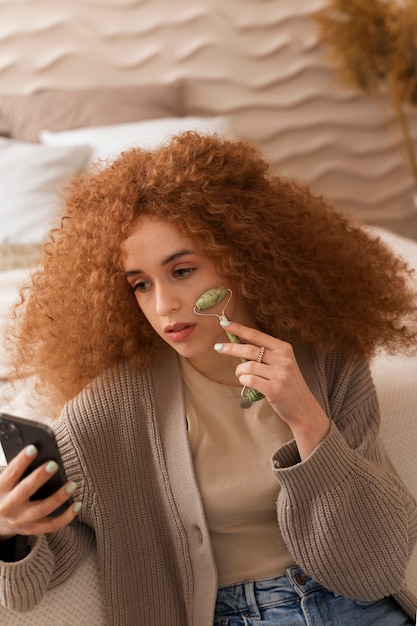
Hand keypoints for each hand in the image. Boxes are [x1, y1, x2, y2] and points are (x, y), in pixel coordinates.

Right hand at [0, 445, 80, 539]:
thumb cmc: (6, 493)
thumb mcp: (5, 482)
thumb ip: (18, 471)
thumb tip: (40, 452)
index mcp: (0, 489)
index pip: (11, 473)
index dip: (22, 461)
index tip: (33, 448)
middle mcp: (9, 506)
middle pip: (24, 492)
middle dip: (39, 478)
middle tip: (54, 464)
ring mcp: (20, 520)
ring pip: (41, 510)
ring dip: (58, 497)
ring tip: (72, 484)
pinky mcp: (31, 529)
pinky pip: (51, 526)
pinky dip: (66, 517)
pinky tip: (77, 505)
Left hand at [215, 320, 329, 459]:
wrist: (303, 407)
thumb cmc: (288, 384)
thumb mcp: (282, 363)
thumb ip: (264, 354)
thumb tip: (238, 343)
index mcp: (284, 348)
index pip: (257, 335)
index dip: (239, 329)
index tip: (225, 323)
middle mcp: (283, 359)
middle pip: (250, 349)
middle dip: (231, 348)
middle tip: (218, 347)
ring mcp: (280, 374)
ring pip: (248, 366)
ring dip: (239, 370)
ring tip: (240, 374)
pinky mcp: (274, 389)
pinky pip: (249, 380)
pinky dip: (243, 380)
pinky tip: (245, 382)